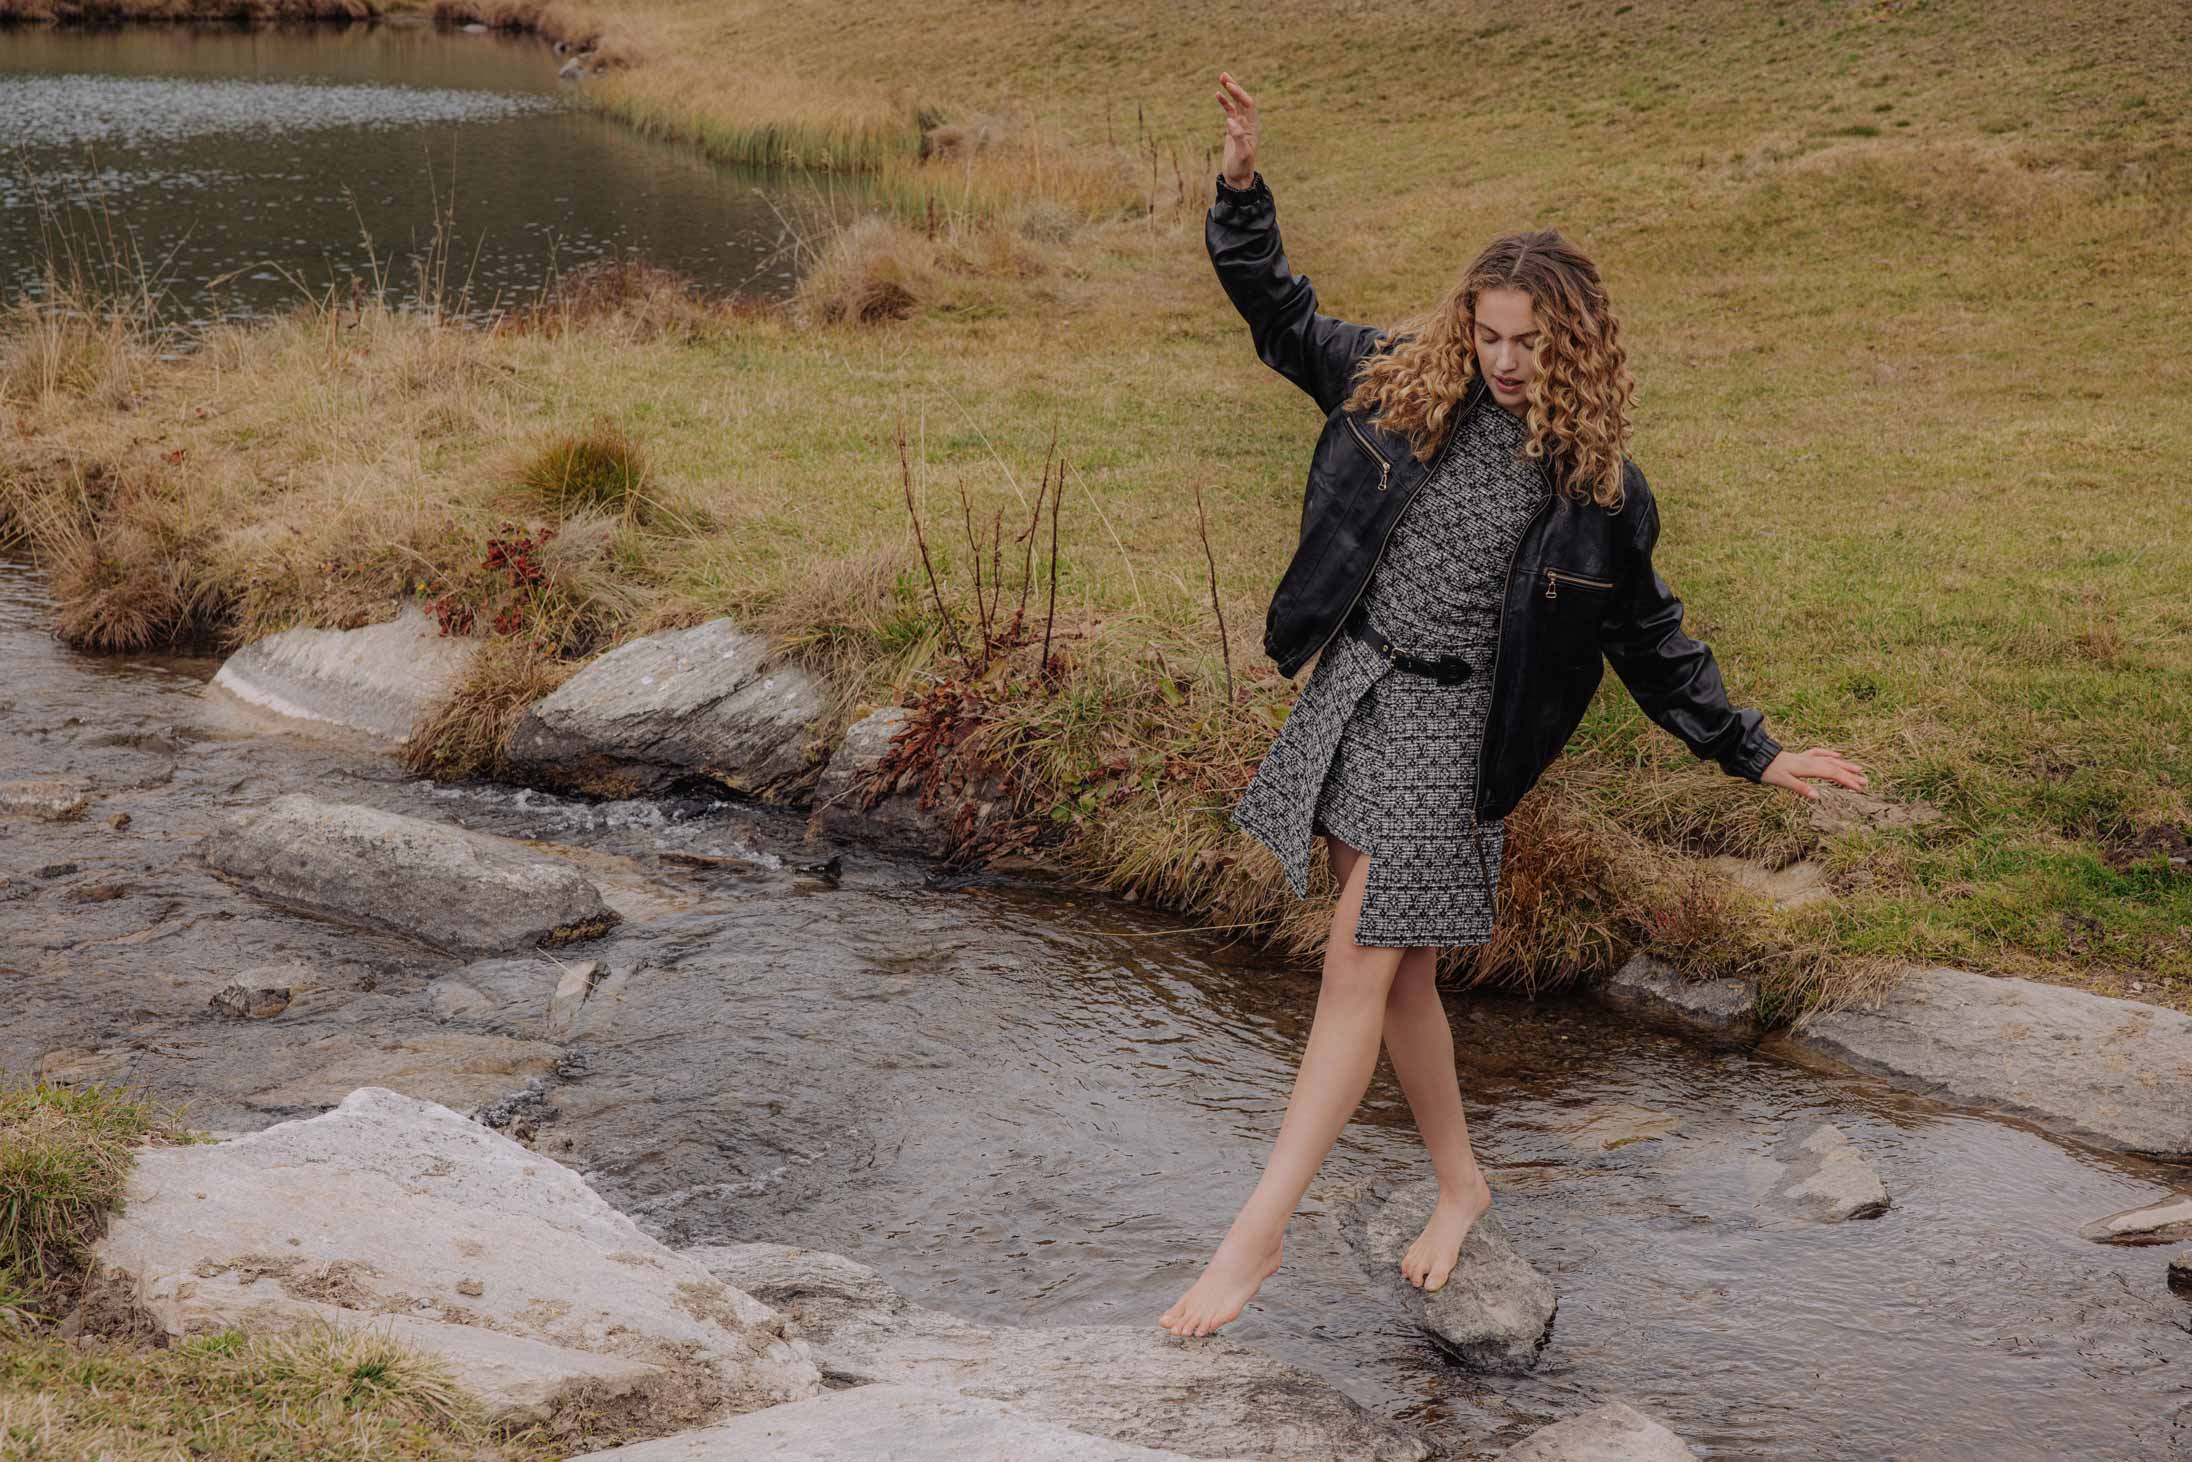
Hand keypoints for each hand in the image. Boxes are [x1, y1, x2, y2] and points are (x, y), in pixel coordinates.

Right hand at [1214, 71, 1258, 187]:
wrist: (1238, 178)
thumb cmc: (1242, 167)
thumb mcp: (1242, 154)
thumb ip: (1238, 136)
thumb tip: (1230, 120)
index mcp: (1253, 126)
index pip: (1248, 104)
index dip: (1239, 93)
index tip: (1229, 85)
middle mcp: (1248, 123)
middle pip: (1243, 99)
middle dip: (1234, 87)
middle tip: (1224, 75)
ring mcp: (1240, 125)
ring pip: (1236, 103)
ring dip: (1229, 90)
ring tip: (1221, 77)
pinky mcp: (1232, 129)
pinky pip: (1229, 111)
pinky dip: (1224, 102)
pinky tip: (1217, 94)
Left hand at [1760, 746, 1868, 802]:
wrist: (1756, 758)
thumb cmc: (1768, 771)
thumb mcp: (1783, 782)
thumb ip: (1800, 788)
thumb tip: (1818, 796)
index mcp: (1807, 768)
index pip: (1832, 774)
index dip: (1846, 781)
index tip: (1859, 788)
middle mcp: (1809, 761)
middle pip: (1834, 767)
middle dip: (1850, 775)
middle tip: (1866, 782)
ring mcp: (1806, 757)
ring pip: (1829, 760)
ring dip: (1844, 765)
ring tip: (1859, 769)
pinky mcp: (1800, 757)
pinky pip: (1819, 753)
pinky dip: (1829, 754)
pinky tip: (1837, 755)